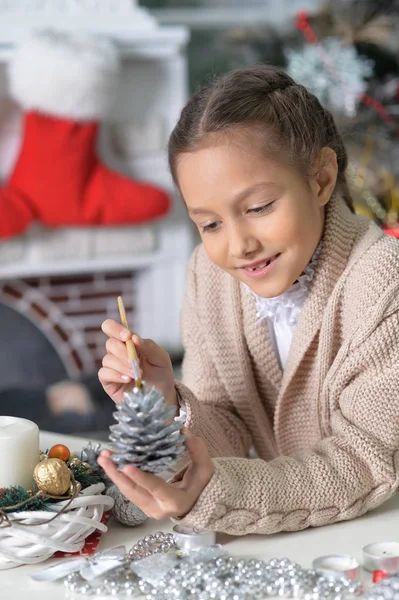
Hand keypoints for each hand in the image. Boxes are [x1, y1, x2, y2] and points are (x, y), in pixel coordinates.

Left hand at [97, 429, 213, 519]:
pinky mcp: (142, 504)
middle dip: (117, 474)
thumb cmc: (201, 486)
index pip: (156, 488)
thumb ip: (197, 450)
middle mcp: (158, 509)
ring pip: (127, 492)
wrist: (198, 504)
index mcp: (175, 501)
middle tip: (106, 457)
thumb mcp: (205, 468)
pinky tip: (112, 463)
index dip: (141, 478)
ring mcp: (147, 509)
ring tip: (104, 457)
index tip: (127, 466)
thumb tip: (182, 431)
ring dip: (114, 474)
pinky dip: (119, 476)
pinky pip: (128, 490)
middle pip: (133, 492)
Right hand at [98, 319, 175, 405]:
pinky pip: (104, 373)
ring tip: (136, 374)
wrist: (162, 397)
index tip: (128, 336)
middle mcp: (118, 353)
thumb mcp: (161, 358)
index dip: (116, 329)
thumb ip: (149, 346)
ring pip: (107, 359)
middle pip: (110, 343)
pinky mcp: (108, 381)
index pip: (112, 328)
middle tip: (136, 362)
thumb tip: (134, 338)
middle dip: (123, 352)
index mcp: (129, 343)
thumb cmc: (161, 375)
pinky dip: (116, 375)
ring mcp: (112, 367)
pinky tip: (128, 379)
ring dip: (123, 366)